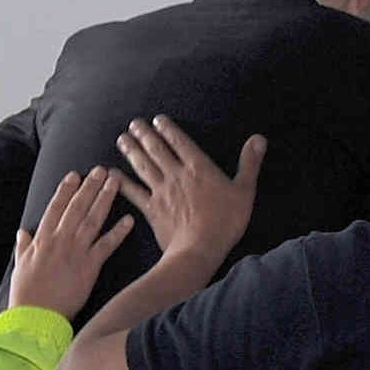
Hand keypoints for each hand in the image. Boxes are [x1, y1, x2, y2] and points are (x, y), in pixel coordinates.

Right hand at [8, 170, 132, 320]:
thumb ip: (23, 246)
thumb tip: (23, 231)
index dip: (66, 189)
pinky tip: (129, 220)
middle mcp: (60, 240)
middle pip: (77, 207)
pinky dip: (118, 232)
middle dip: (90, 186)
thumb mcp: (21, 265)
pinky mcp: (90, 266)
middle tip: (101, 170)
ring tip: (115, 183)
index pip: (56, 207)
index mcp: (43, 238)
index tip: (75, 174)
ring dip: (105, 199)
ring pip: (93, 219)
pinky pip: (107, 245)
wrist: (37, 316)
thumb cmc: (27, 293)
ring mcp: (76, 251)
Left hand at [115, 117, 265, 265]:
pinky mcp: (151, 209)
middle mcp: (176, 174)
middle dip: (144, 134)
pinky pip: (133, 192)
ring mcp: (161, 191)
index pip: (180, 141)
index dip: (168, 128)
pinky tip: (111, 174)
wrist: (199, 249)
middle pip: (157, 149)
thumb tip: (259, 139)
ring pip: (142, 166)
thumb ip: (249, 163)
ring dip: (131, 151)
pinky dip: (121, 182)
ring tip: (122, 139)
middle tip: (133, 124)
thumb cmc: (225, 222)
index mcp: (199, 167)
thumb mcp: (245, 191)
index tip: (157, 119)